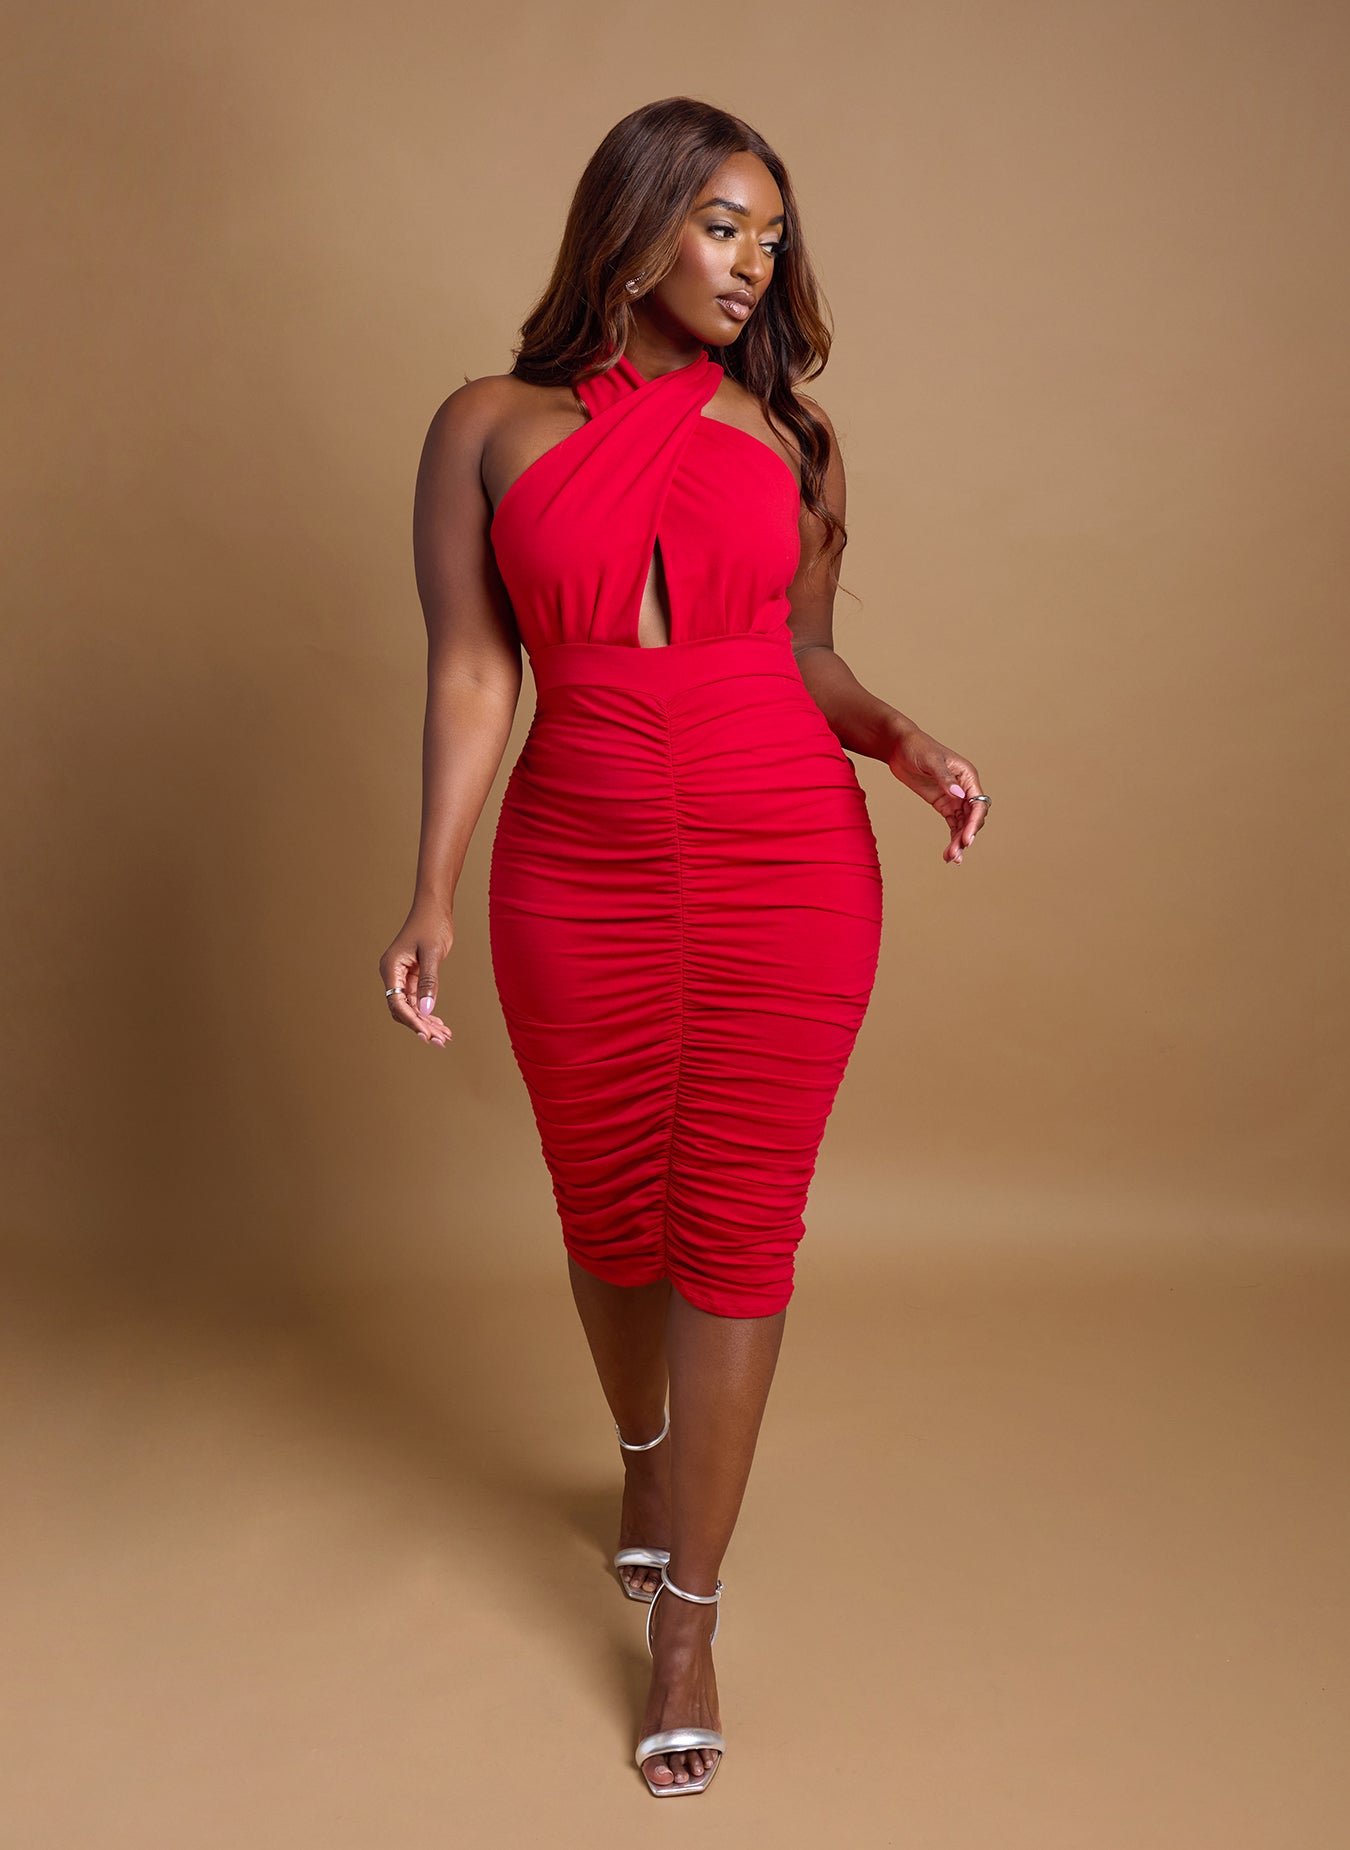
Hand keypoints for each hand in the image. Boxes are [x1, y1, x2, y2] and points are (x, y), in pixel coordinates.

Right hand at [379, 899, 453, 1044]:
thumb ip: (430, 982)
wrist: (434, 908)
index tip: (426, 1035)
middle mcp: (393, 974)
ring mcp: (401, 977)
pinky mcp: (412, 976)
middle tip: (440, 1041)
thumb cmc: (432, 925)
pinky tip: (441, 1024)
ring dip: (426, 1022)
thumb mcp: (433, 953)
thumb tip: (426, 1011)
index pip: (397, 1002)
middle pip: (402, 1009)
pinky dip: (428, 1012)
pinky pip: (418, 1000)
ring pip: (411, 1007)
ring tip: (444, 1036)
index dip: (411, 1021)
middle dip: (421, 1026)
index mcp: (391, 968)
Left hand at [885, 725, 989, 864]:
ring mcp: (954, 797)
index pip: (978, 803)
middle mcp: (965, 788)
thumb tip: (959, 795)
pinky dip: (952, 838)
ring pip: (963, 824)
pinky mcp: (943, 803)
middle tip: (956, 853)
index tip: (967, 839)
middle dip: (966, 836)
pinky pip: (952, 824)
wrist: (899, 746)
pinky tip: (948, 853)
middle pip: (973, 817)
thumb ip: (945, 778)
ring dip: (959, 841)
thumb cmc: (917, 747)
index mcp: (968, 776)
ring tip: (951, 858)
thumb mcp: (930, 761)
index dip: (974, 822)